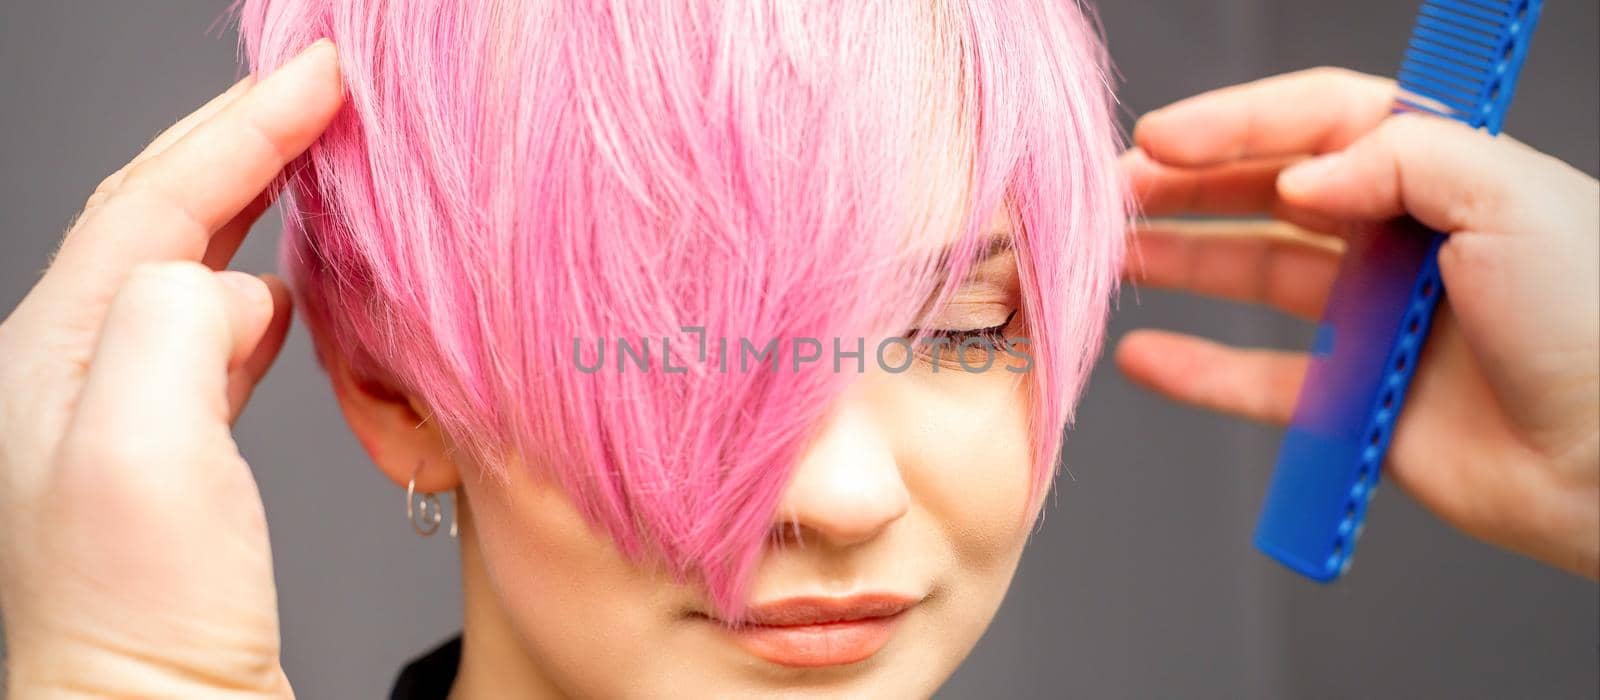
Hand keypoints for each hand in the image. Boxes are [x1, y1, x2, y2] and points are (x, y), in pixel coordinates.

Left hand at [0, 41, 342, 694]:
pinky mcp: (169, 464)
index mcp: (56, 351)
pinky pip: (212, 335)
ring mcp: (118, 418)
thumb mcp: (138, 448)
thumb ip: (174, 320)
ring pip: (188, 265)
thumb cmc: (140, 617)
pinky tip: (292, 294)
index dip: (244, 125)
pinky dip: (261, 284)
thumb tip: (239, 287)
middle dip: (243, 139)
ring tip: (314, 159)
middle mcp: (73, 372)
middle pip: (159, 214)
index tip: (322, 73)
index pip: (154, 197)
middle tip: (323, 88)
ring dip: (253, 202)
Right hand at [1118, 67, 1599, 578]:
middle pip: (1270, 193)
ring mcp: (1373, 319)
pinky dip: (1199, 370)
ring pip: (1254, 276)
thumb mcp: (1509, 193)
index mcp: (1440, 173)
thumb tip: (1302, 177)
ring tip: (1112, 259)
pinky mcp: (1357, 400)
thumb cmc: (1592, 320)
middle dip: (1187, 187)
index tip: (1161, 138)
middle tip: (1114, 195)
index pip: (1319, 122)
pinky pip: (1259, 379)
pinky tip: (1145, 357)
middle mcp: (1400, 237)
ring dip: (1181, 263)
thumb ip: (1398, 159)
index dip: (1234, 123)